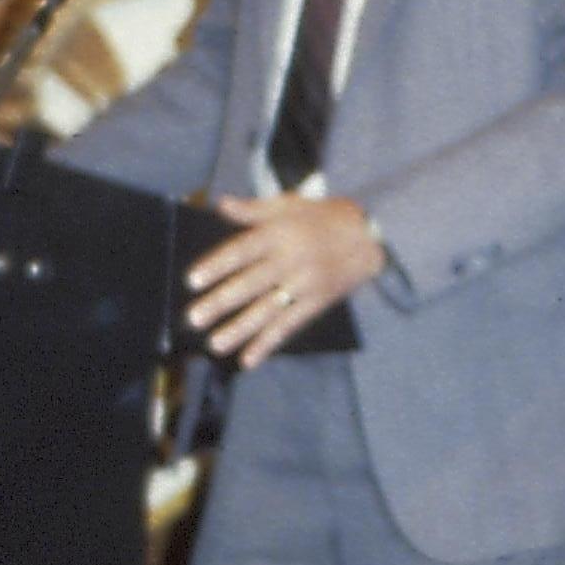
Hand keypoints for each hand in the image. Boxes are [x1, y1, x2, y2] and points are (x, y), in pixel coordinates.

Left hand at [186, 194, 386, 367]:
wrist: (371, 235)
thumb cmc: (324, 217)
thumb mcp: (290, 204)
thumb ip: (254, 210)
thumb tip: (221, 205)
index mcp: (279, 233)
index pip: (243, 250)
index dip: (218, 265)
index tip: (193, 280)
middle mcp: (290, 259)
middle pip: (251, 284)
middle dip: (221, 302)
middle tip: (195, 318)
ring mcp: (304, 284)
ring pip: (268, 310)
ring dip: (240, 329)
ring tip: (215, 344)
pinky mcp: (316, 303)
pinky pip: (289, 326)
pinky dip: (268, 344)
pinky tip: (249, 359)